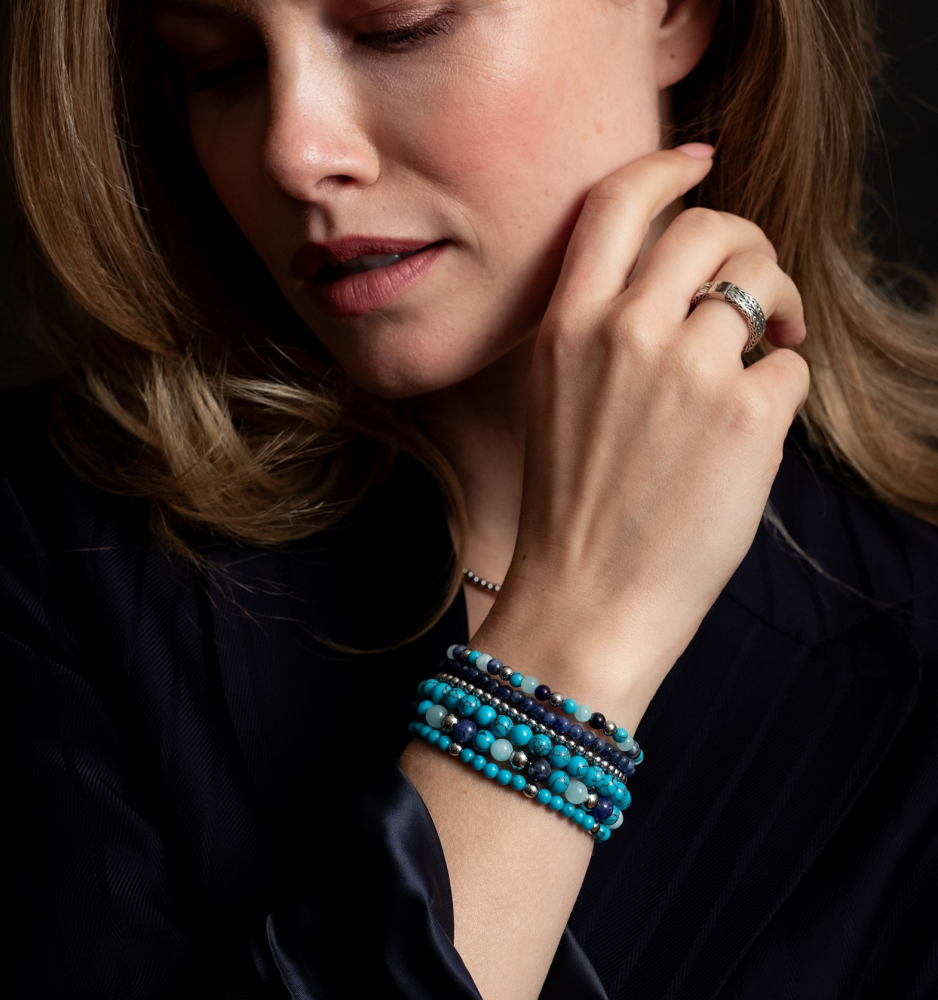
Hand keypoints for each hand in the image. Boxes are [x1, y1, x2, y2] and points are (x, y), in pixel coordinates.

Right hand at [472, 146, 809, 728]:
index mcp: (567, 327)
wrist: (587, 596)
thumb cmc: (569, 507)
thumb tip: (672, 281)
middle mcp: (624, 333)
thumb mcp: (553, 398)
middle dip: (748, 242)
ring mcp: (687, 371)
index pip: (617, 203)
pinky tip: (755, 424)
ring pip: (762, 285)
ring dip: (779, 306)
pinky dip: (782, 382)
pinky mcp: (746, 416)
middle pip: (712, 227)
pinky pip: (790, 362)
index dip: (665, 168)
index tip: (696, 161)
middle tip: (757, 282)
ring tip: (772, 343)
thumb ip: (598, 329)